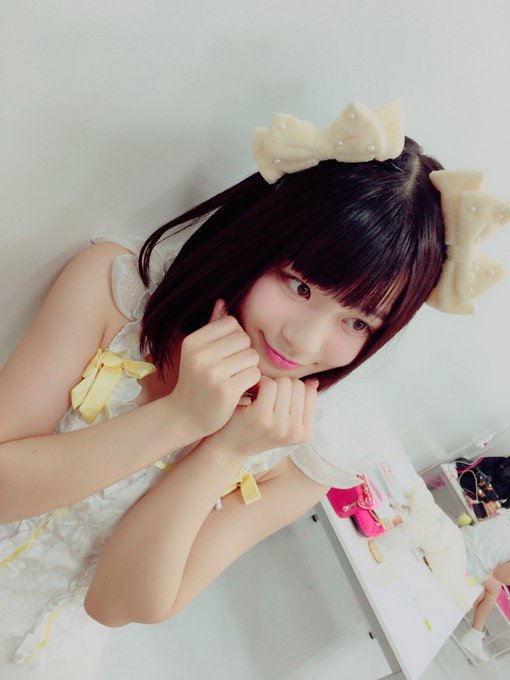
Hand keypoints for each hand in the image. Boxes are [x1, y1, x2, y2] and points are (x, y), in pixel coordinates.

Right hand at [170, 299, 260, 438]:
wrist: (184, 417)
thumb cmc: (195, 381)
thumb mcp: (197, 353)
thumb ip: (211, 328)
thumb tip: (222, 301)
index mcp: (192, 342)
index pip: (231, 323)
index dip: (235, 337)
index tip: (228, 353)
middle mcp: (200, 355)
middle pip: (244, 338)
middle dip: (244, 352)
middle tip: (234, 368)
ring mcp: (212, 373)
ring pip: (252, 356)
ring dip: (250, 367)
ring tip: (237, 378)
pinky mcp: (226, 390)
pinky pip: (255, 374)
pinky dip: (253, 382)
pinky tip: (241, 389)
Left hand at [207, 375, 318, 458]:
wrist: (228, 447)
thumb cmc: (256, 429)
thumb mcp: (283, 421)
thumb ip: (300, 403)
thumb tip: (314, 381)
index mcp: (305, 432)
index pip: (309, 392)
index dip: (291, 389)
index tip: (276, 398)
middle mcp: (296, 431)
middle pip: (297, 385)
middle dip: (281, 384)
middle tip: (265, 395)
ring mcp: (280, 425)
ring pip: (284, 383)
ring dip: (269, 382)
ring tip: (258, 394)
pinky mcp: (262, 417)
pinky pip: (269, 384)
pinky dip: (258, 383)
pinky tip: (250, 392)